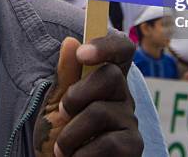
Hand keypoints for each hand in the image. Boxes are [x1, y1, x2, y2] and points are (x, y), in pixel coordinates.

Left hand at [33, 33, 142, 156]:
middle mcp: (123, 97)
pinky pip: (109, 144)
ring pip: (100, 112)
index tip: (81, 53)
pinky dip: (82, 155)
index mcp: (105, 81)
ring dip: (70, 134)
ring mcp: (130, 122)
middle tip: (62, 113)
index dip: (107, 45)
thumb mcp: (54, 104)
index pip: (122, 50)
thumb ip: (65, 76)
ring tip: (63, 148)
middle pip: (111, 76)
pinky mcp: (133, 147)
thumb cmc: (58, 136)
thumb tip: (71, 41)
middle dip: (77, 94)